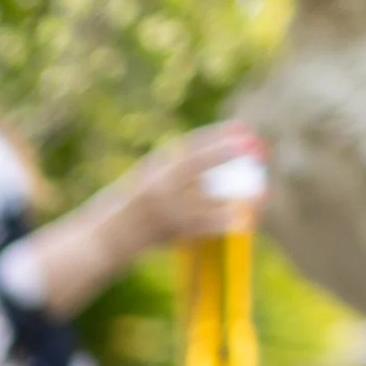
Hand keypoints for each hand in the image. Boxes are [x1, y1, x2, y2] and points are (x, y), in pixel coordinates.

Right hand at [98, 124, 265, 270]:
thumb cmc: (129, 207)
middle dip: (229, 153)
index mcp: (154, 167)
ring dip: (236, 195)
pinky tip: (245, 220)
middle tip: (258, 147)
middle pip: (199, 163)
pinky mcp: (169, 230)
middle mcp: (158, 184)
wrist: (104, 238)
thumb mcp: (148, 178)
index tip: (242, 128)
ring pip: (207, 197)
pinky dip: (224, 223)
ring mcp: (164, 207)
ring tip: (261, 193)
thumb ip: (176, 168)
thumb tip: (216, 156)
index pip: (190, 145)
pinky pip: (204, 225)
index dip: (218, 135)